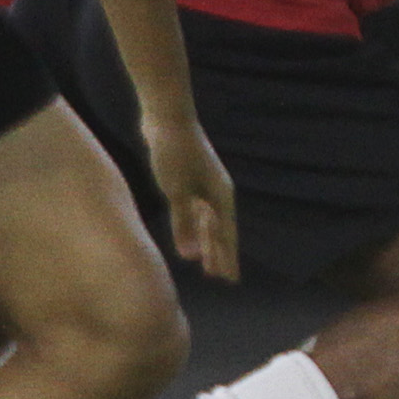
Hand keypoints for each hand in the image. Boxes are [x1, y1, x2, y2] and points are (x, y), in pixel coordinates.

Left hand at [147, 115, 239, 283]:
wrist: (167, 118)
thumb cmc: (174, 153)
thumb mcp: (177, 192)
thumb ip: (183, 224)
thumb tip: (190, 256)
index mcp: (220, 196)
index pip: (226, 234)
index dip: (228, 258)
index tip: (231, 279)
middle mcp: (216, 192)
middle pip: (220, 229)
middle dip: (219, 254)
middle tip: (219, 278)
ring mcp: (203, 185)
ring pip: (207, 221)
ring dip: (206, 242)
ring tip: (204, 263)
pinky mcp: (189, 179)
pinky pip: (195, 211)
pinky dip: (193, 227)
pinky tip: (187, 236)